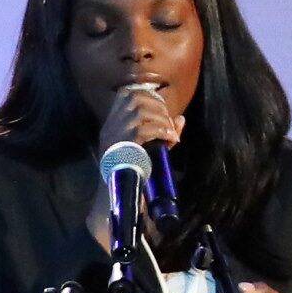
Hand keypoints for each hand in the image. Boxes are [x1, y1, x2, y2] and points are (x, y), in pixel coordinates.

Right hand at [85, 76, 185, 245]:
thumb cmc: (131, 176)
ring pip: (140, 111)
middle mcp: (110, 128)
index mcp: (111, 127)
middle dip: (157, 104)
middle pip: (134, 98)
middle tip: (168, 120)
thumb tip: (180, 119)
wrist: (117, 200)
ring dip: (161, 118)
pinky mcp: (124, 147)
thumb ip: (162, 134)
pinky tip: (171, 140)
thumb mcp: (147, 151)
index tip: (160, 104)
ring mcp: (115, 137)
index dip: (145, 92)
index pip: (124, 95)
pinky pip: (144, 129)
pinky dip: (162, 131)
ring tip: (170, 132)